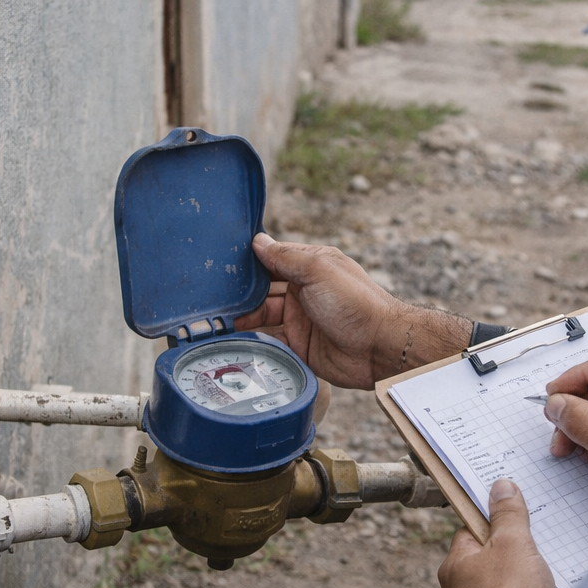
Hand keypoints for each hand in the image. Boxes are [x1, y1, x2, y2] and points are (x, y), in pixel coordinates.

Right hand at [235, 233, 472, 389]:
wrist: (379, 347)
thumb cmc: (355, 302)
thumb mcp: (318, 270)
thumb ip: (286, 257)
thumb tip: (257, 240)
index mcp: (309, 267)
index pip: (270, 260)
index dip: (246, 262)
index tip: (216, 265)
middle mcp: (302, 291)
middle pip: (261, 290)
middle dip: (238, 294)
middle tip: (208, 299)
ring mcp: (300, 320)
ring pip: (261, 317)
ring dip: (241, 319)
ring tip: (213, 322)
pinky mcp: (298, 347)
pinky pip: (269, 342)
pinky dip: (251, 341)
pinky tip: (230, 341)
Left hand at [425, 479, 555, 587]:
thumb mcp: (513, 544)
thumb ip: (508, 514)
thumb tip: (500, 486)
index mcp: (456, 562)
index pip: (473, 527)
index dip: (495, 517)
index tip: (517, 510)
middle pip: (491, 554)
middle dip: (515, 548)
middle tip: (539, 541)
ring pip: (504, 580)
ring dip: (525, 575)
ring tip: (546, 570)